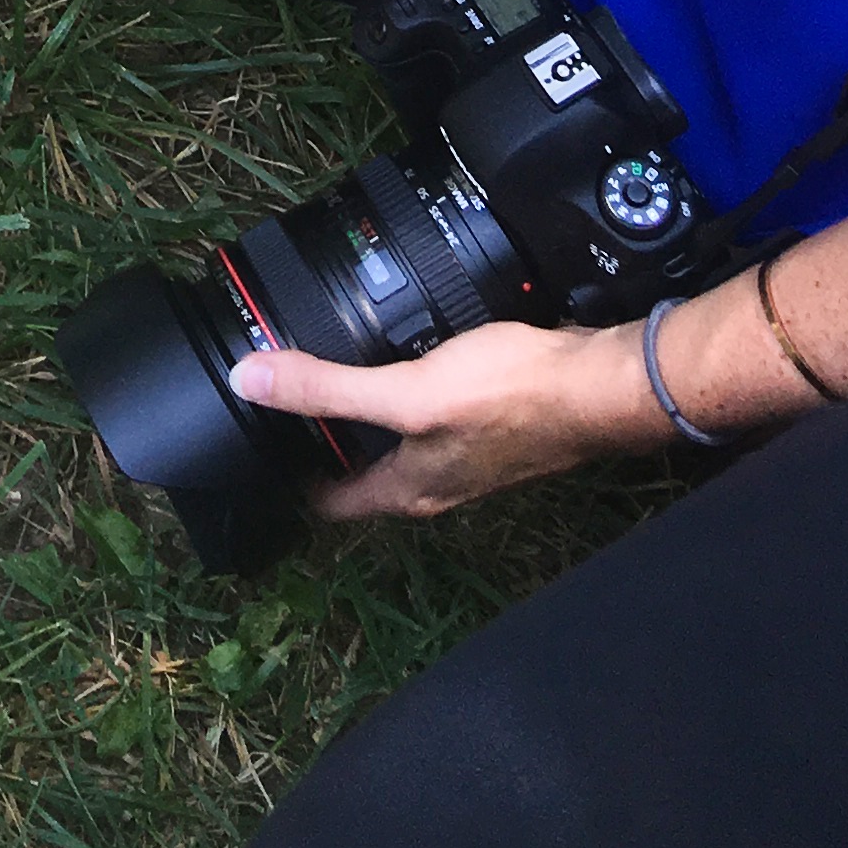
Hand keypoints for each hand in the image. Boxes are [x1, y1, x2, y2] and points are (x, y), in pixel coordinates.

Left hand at [228, 318, 663, 521]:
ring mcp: (463, 450)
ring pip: (392, 439)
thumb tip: (251, 380)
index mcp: (410, 487)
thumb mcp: (406, 392)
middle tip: (280, 393)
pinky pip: (425, 409)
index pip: (331, 501)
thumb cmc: (512, 397)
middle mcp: (434, 478)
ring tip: (324, 364)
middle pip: (360, 469)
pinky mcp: (484, 418)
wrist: (596, 384)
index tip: (251, 444)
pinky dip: (399, 387)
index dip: (287, 477)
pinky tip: (395, 346)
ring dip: (359, 412)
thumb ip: (328, 389)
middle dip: (319, 438)